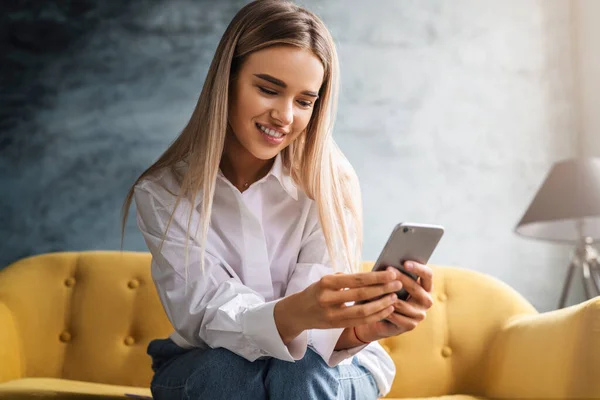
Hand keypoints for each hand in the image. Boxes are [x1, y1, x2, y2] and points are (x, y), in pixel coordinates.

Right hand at [274, 269, 402, 342]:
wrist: (299, 312)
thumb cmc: (316, 292)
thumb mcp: (326, 280)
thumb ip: (346, 279)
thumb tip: (373, 276)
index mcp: (326, 283)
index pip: (357, 279)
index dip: (377, 277)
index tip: (391, 273)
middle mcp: (328, 299)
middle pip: (361, 295)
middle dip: (383, 289)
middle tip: (398, 284)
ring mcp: (333, 315)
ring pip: (363, 311)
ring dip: (382, 304)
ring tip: (394, 297)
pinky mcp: (337, 325)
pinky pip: (361, 322)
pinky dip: (375, 315)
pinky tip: (386, 309)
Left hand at [354, 262, 433, 341]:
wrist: (380, 316)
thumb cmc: (387, 293)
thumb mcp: (392, 282)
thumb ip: (395, 274)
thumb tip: (389, 266)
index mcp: (426, 287)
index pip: (428, 275)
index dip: (418, 268)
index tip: (405, 263)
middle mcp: (426, 301)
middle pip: (416, 288)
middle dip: (400, 278)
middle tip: (388, 270)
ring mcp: (420, 314)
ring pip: (403, 304)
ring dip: (388, 296)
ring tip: (376, 289)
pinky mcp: (410, 325)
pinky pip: (396, 317)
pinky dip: (385, 310)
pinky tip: (376, 304)